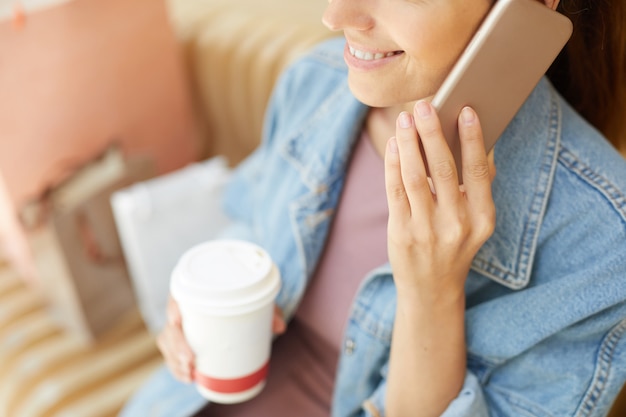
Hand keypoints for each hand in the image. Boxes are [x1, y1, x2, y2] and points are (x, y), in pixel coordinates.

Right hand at [157, 296, 286, 382]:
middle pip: (171, 325)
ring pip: (168, 342)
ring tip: (190, 373)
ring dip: (175, 360)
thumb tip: (280, 327)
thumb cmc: (243, 296)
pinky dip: (178, 368)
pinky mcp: (182, 341)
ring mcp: (181, 326)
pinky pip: (173, 354)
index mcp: (195, 289)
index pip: (177, 295)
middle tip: (191, 360)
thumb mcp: (257, 300)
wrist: (236, 301)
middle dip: (176, 344)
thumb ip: (268, 309)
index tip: (176, 321)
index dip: (172, 308)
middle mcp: (184, 307)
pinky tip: (188, 377)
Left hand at [384, 101, 495, 301]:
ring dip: (409, 144)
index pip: (480, 172)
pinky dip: (394, 164)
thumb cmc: (455, 245)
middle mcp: (457, 225)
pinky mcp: (402, 233)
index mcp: (483, 219)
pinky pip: (395, 191)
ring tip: (405, 120)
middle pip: (444, 170)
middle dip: (432, 134)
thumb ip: (475, 187)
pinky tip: (395, 144)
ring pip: (416, 177)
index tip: (466, 110)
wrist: (432, 289)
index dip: (473, 139)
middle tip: (424, 106)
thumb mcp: (476, 223)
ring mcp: (427, 230)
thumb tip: (472, 139)